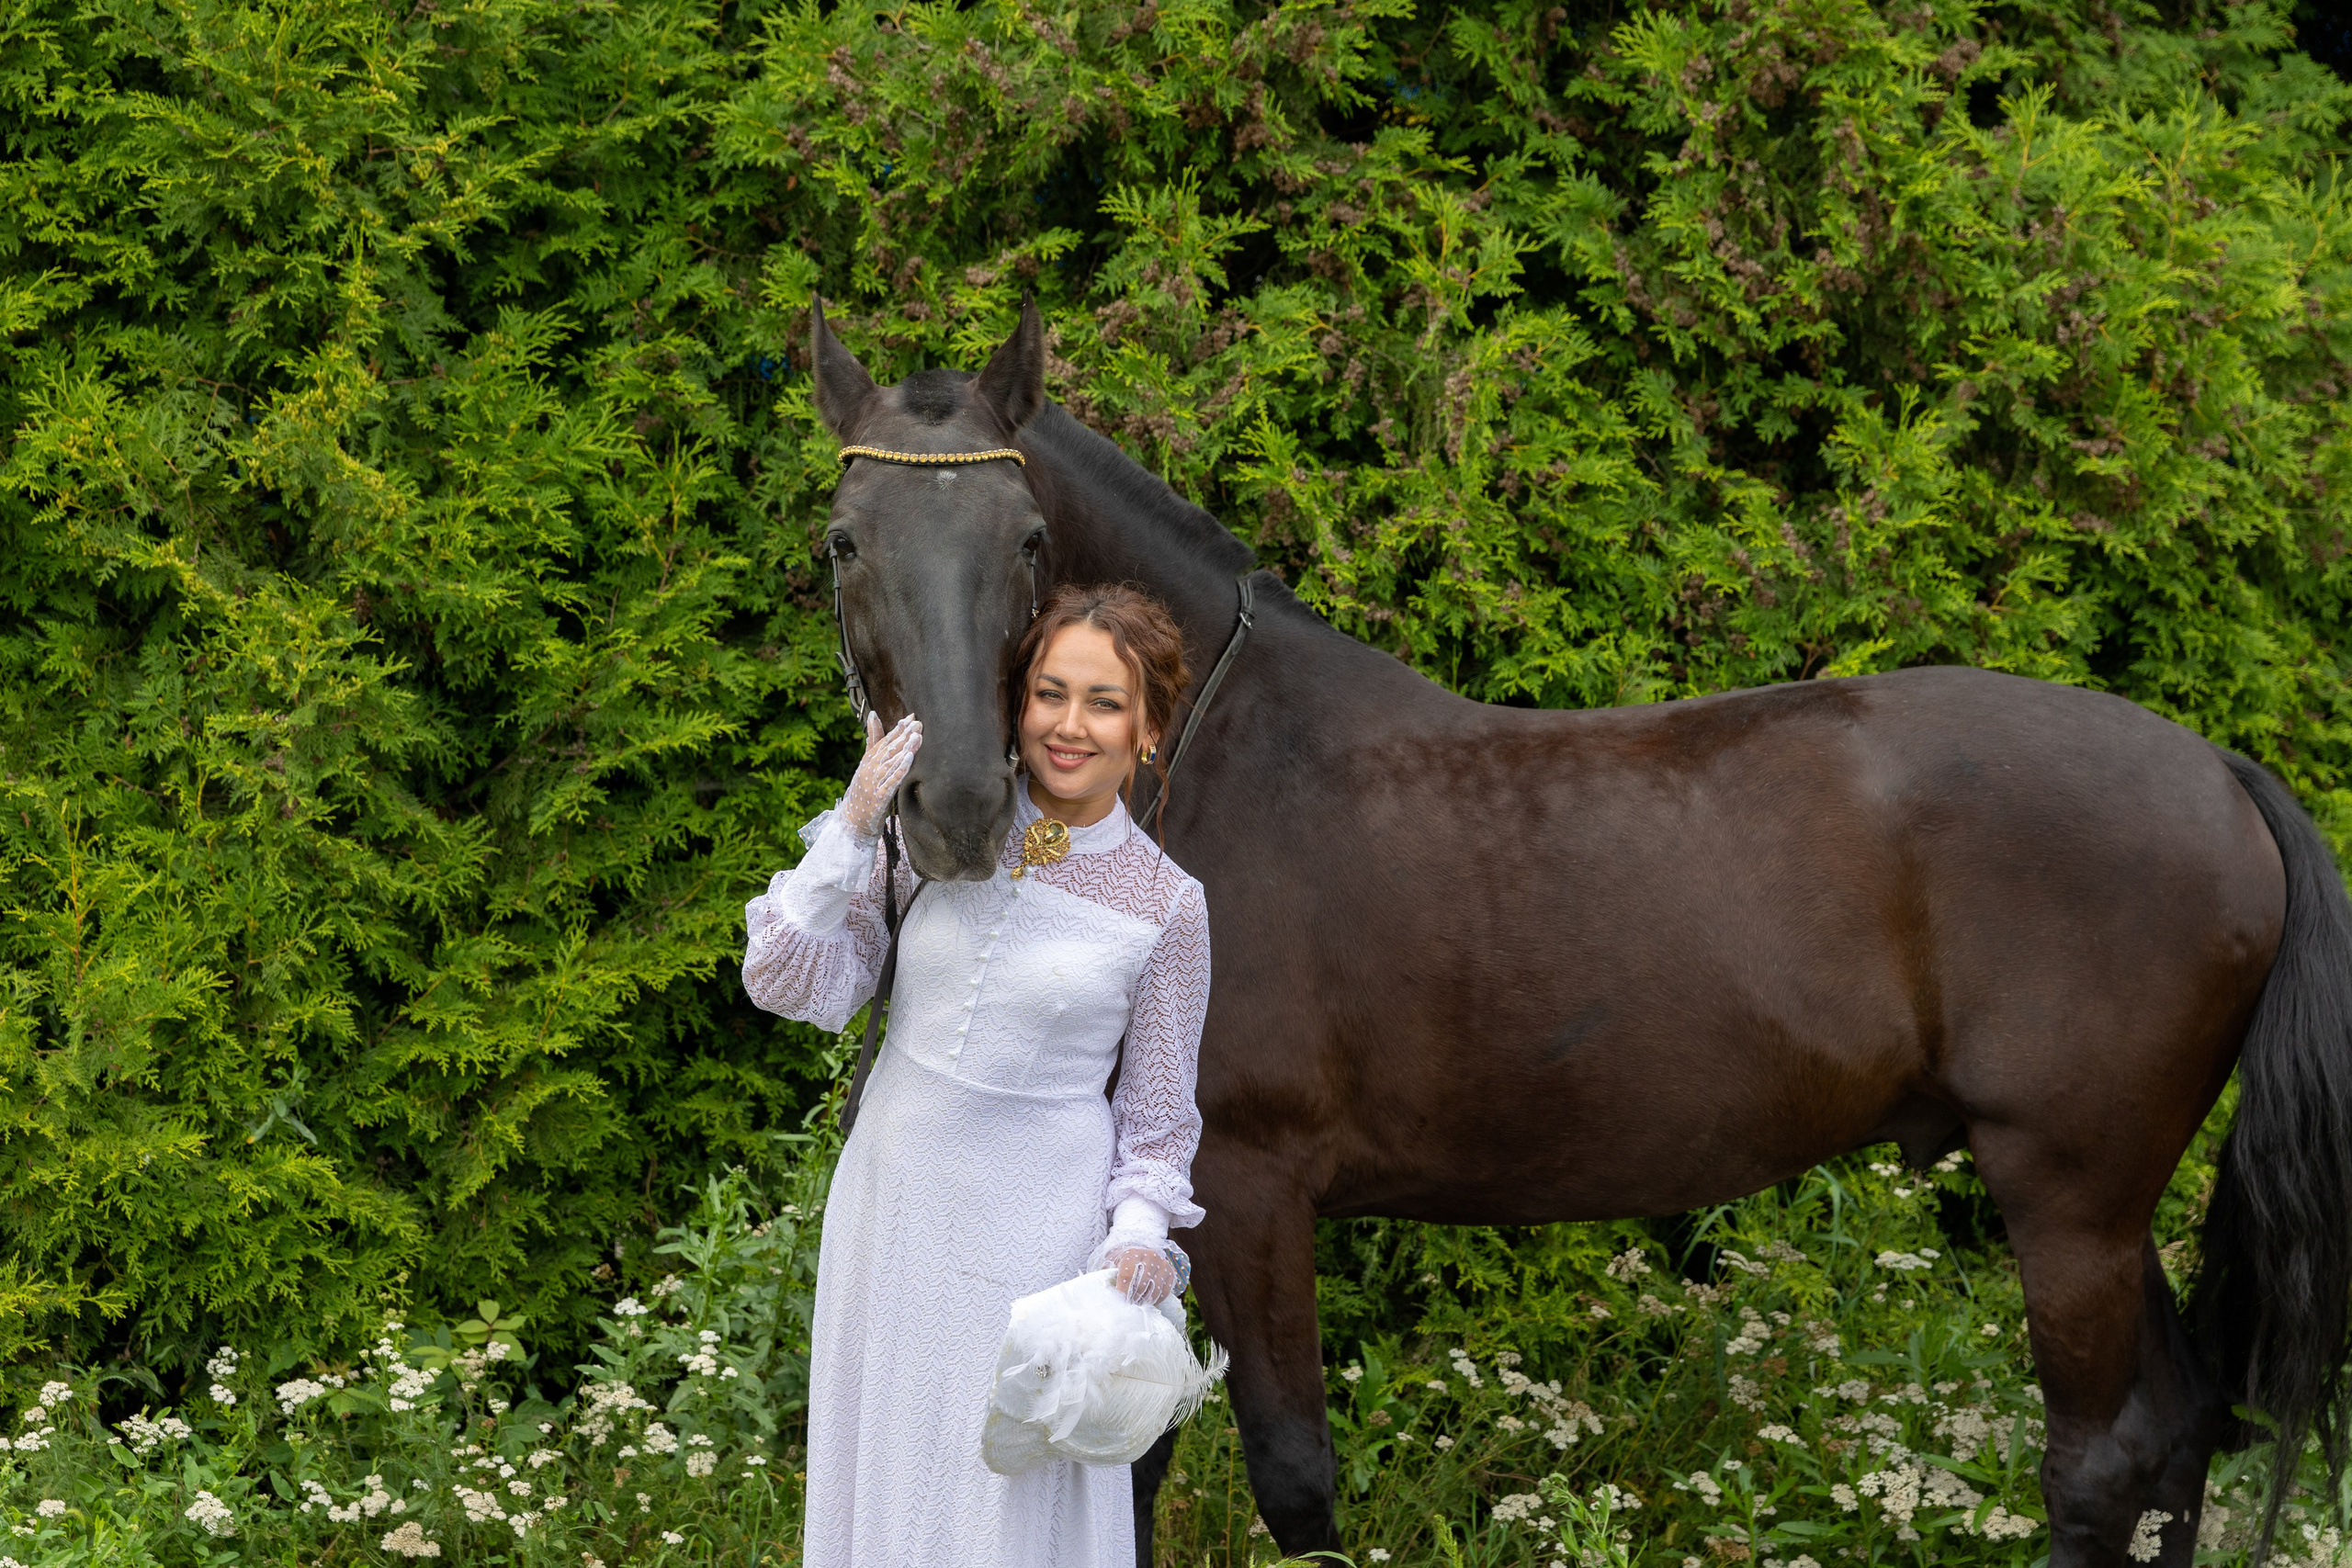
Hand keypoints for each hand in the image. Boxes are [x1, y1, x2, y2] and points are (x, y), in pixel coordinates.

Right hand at [843, 712, 921, 837]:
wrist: (853, 819)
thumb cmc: (863, 789)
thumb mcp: (867, 762)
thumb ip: (873, 739)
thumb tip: (873, 714)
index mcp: (869, 759)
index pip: (885, 741)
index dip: (898, 729)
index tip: (911, 717)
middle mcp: (871, 768)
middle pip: (890, 749)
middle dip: (904, 736)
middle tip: (918, 724)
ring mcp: (874, 782)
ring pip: (891, 763)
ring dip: (905, 749)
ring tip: (917, 737)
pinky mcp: (879, 797)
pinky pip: (891, 781)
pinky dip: (900, 770)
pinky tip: (909, 759)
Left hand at [1108, 1246, 1176, 1304]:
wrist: (1139, 1254)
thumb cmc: (1122, 1263)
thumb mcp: (1112, 1265)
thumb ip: (1107, 1276)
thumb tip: (1103, 1294)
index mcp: (1132, 1254)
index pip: (1128, 1275)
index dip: (1123, 1291)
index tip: (1119, 1302)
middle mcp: (1150, 1256)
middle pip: (1142, 1285)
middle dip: (1133, 1299)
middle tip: (1127, 1308)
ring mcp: (1163, 1265)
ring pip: (1154, 1291)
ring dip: (1144, 1301)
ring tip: (1136, 1306)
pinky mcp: (1170, 1273)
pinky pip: (1163, 1293)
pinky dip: (1155, 1300)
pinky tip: (1146, 1301)